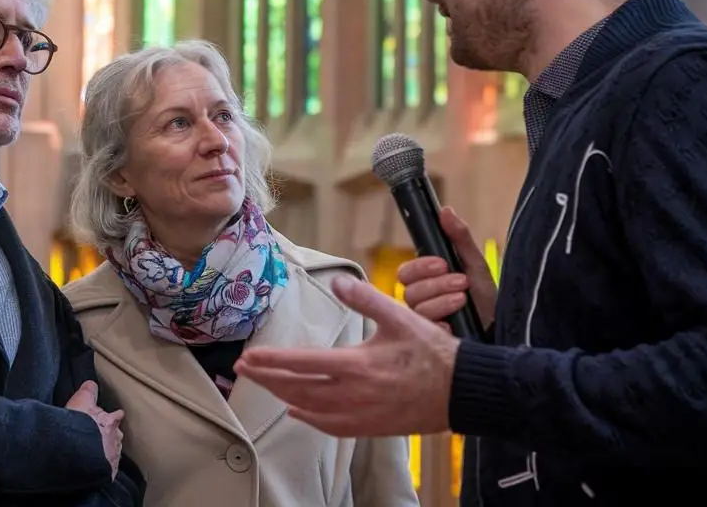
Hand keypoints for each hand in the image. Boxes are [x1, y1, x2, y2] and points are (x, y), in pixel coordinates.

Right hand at [65, 380, 123, 478]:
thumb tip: (91, 384)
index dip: (114, 416)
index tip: (115, 416)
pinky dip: (102, 469)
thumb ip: (88, 391)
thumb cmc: (78, 426)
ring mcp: (112, 458)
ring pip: (112, 453)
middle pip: (116, 436)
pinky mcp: (106, 473)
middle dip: (110, 437)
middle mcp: (115, 440)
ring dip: (106, 453)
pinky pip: (106, 470)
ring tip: (95, 455)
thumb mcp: (81, 401)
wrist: (76, 453)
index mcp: (111, 422)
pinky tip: (94, 469)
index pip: (117, 416)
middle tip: (99, 438)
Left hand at [233, 276, 459, 437]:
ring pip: (310, 408)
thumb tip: (339, 281)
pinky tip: (297, 410)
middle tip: (244, 370)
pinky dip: (309, 418)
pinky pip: (331, 426)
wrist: (462, 390)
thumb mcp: (400, 316)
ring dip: (283, 396)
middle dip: (268, 378)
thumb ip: (366, 297)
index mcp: (358, 364)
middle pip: (298, 388)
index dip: (272, 361)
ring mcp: (361, 414)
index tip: (249, 358)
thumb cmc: (433, 352)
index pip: (302, 363)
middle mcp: (354, 394)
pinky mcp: (371, 427)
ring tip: (265, 384)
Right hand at [398, 206, 496, 330]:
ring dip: (442, 301)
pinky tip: (454, 323)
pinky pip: (426, 330)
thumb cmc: (485, 296)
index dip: (421, 267)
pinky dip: (441, 324)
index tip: (443, 264)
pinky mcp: (432, 338)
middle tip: (460, 282)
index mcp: (426, 280)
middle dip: (436, 284)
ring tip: (463, 298)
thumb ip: (459, 237)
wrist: (501, 325)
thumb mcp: (475, 263)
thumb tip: (446, 210)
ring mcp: (425, 320)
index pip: (405, 272)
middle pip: (409, 290)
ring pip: (418, 308)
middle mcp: (421, 299)